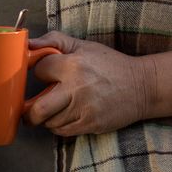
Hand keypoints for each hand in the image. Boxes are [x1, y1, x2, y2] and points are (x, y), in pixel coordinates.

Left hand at [23, 31, 151, 136]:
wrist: (142, 87)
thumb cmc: (111, 65)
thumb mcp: (85, 46)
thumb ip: (55, 40)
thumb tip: (29, 43)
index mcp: (73, 65)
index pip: (40, 71)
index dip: (40, 72)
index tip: (46, 74)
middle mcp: (76, 89)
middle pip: (37, 109)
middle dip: (29, 111)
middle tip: (29, 108)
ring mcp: (83, 110)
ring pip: (49, 122)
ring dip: (47, 117)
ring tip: (55, 108)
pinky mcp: (90, 125)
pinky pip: (63, 131)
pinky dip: (59, 126)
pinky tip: (66, 115)